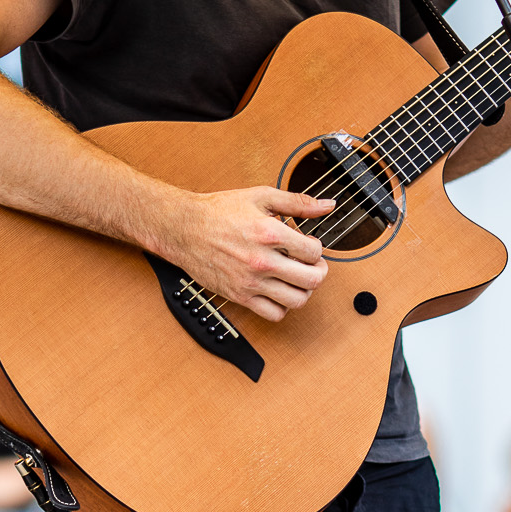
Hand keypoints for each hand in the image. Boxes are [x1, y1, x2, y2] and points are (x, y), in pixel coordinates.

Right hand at [158, 186, 333, 322]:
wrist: (184, 228)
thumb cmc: (218, 212)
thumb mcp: (261, 196)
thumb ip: (297, 202)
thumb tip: (327, 206)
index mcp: (270, 233)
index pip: (314, 252)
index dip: (317, 248)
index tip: (308, 245)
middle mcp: (262, 261)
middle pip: (312, 280)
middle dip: (318, 271)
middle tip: (311, 265)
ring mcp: (251, 282)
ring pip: (297, 300)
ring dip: (303, 290)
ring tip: (296, 279)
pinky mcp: (240, 296)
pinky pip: (274, 314)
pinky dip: (283, 307)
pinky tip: (279, 291)